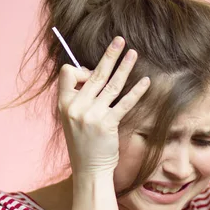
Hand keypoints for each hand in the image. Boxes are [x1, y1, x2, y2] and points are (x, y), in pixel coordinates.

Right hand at [58, 36, 149, 176]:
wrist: (88, 169)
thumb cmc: (83, 143)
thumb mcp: (71, 119)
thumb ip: (79, 98)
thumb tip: (93, 74)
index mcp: (64, 104)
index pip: (68, 74)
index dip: (81, 70)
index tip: (91, 74)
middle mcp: (76, 107)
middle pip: (95, 74)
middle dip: (109, 55)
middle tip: (120, 40)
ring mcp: (92, 116)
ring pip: (111, 85)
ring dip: (124, 67)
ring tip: (134, 54)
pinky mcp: (108, 125)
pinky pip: (124, 103)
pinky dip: (136, 91)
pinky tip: (146, 81)